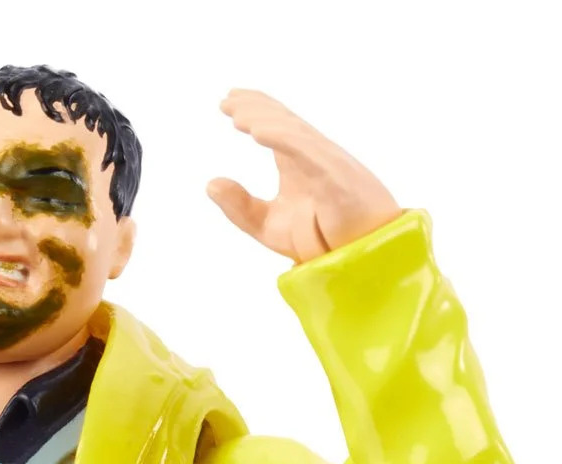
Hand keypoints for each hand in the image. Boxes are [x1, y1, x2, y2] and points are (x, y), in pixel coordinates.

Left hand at [207, 89, 400, 263]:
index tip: (228, 101)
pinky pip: (307, 151)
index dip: (255, 110)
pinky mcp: (336, 177)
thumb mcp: (268, 226)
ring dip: (264, 120)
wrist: (358, 261)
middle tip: (227, 99)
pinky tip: (258, 132)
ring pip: (292, 132)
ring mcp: (326, 164)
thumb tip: (209, 183)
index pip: (275, 128)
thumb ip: (240, 207)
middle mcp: (312, 158)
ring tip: (236, 114)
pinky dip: (283, 139)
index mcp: (297, 165)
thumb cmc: (323, 240)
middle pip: (282, 122)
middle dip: (256, 107)